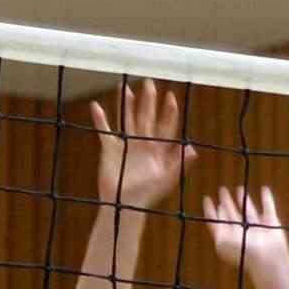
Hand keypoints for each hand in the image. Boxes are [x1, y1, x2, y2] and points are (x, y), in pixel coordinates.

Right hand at [90, 80, 194, 209]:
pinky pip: (105, 131)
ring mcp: (126, 145)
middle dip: (148, 101)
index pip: (165, 126)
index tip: (170, 97)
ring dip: (125, 104)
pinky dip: (100, 119)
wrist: (124, 206)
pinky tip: (96, 106)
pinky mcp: (110, 149)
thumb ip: (178, 164)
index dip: (168, 112)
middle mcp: (143, 143)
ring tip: (124, 87)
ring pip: (126, 119)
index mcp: (157, 149)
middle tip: (149, 83)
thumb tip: (192, 148)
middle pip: (146, 117)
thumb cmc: (147, 195)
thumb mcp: (166, 180)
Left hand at [203, 185, 288, 279]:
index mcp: (229, 238)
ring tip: (239, 188)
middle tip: (221, 190)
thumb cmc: (244, 252)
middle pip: (231, 215)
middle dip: (226, 202)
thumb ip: (217, 227)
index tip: (206, 198)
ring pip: (248, 211)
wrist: (268, 260)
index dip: (211, 211)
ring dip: (244, 200)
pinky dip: (267, 199)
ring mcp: (257, 229)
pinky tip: (264, 189)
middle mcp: (242, 233)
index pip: (217, 223)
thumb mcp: (223, 241)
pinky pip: (268, 208)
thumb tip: (215, 214)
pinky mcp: (271, 224)